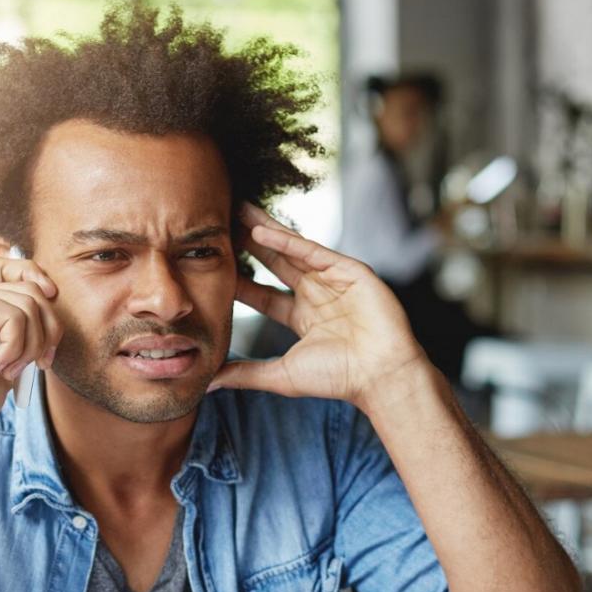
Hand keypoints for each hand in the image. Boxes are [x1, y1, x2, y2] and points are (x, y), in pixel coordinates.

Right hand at [0, 253, 61, 432]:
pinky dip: (15, 349)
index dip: (37, 278)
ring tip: (8, 372)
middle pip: (32, 289)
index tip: (51, 307)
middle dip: (49, 330)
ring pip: (29, 304)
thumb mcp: (7, 365)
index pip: (11, 267)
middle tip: (40, 364)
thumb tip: (53, 325)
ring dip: (31, 347)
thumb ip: (25, 339)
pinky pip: (15, 317)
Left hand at [208, 203, 429, 410]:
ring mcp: (333, 279)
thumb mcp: (281, 375)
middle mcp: (317, 294)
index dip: (238, 279)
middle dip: (247, 243)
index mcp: (304, 317)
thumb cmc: (339, 378)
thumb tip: (210, 382)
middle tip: (219, 222)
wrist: (381, 376)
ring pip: (291, 249)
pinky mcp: (349, 270)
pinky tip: (260, 230)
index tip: (211, 265)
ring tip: (235, 209)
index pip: (263, 294)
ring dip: (263, 229)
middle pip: (274, 262)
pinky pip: (312, 250)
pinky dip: (286, 240)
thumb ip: (246, 374)